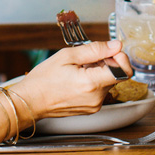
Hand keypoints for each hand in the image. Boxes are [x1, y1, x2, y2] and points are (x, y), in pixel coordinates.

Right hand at [14, 40, 131, 117]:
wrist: (29, 101)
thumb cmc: (43, 80)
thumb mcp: (67, 56)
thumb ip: (95, 50)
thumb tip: (115, 45)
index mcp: (91, 84)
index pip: (124, 71)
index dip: (120, 57)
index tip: (111, 51)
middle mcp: (96, 98)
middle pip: (116, 76)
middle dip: (107, 63)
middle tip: (88, 58)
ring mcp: (94, 106)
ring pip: (108, 83)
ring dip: (100, 72)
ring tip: (79, 69)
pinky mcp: (91, 109)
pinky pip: (100, 91)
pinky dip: (94, 81)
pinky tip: (78, 78)